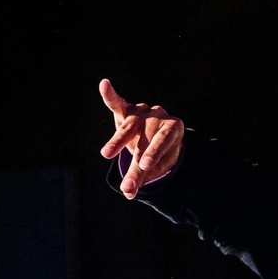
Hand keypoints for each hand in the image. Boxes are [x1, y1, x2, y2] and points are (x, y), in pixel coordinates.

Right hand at [98, 78, 184, 198]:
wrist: (154, 137)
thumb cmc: (155, 153)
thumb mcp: (151, 166)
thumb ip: (139, 177)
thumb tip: (128, 193)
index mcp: (173, 128)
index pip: (162, 141)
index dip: (153, 153)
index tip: (144, 166)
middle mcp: (159, 115)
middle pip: (146, 134)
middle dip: (139, 151)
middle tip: (135, 166)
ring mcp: (142, 111)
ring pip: (130, 124)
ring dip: (119, 139)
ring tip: (107, 154)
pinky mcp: (125, 109)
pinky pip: (117, 102)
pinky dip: (110, 95)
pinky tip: (104, 84)